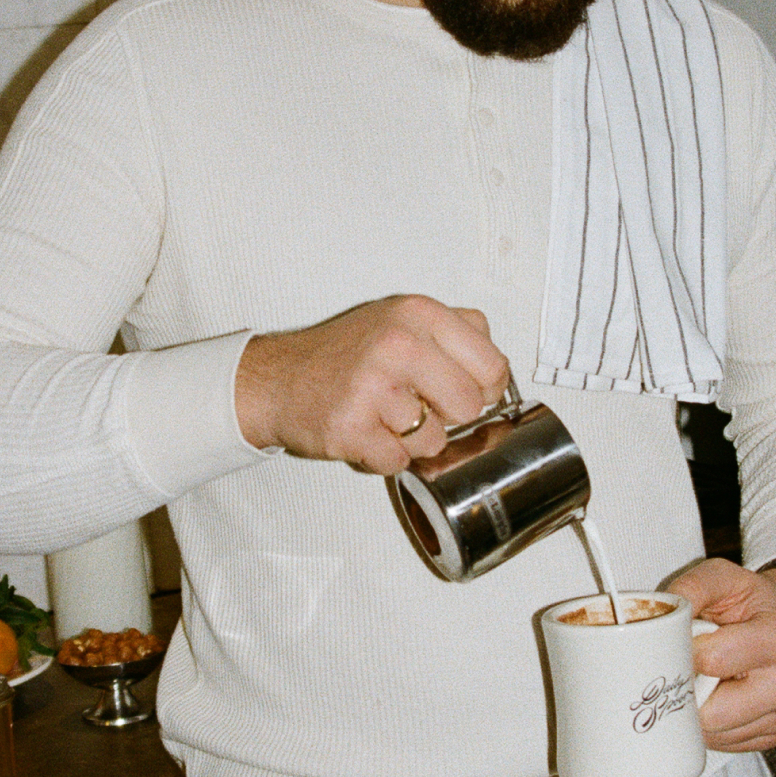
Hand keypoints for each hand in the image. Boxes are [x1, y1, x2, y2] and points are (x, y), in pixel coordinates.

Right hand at [235, 295, 509, 475]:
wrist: (278, 378)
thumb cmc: (345, 353)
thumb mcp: (401, 318)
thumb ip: (456, 331)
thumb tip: (497, 370)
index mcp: (419, 314)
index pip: (492, 365)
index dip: (485, 389)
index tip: (464, 391)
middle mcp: (398, 344)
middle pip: (469, 407)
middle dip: (447, 416)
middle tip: (418, 405)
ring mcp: (373, 387)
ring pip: (435, 440)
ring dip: (412, 439)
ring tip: (384, 417)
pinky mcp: (351, 427)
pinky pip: (398, 462)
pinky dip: (383, 456)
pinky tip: (366, 432)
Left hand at [666, 557, 775, 752]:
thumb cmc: (754, 600)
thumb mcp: (724, 576)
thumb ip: (691, 587)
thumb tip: (661, 616)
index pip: (713, 660)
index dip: (685, 652)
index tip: (680, 643)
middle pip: (714, 712)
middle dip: (687, 692)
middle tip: (682, 668)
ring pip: (716, 733)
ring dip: (697, 711)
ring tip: (702, 679)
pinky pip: (727, 744)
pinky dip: (712, 724)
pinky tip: (715, 695)